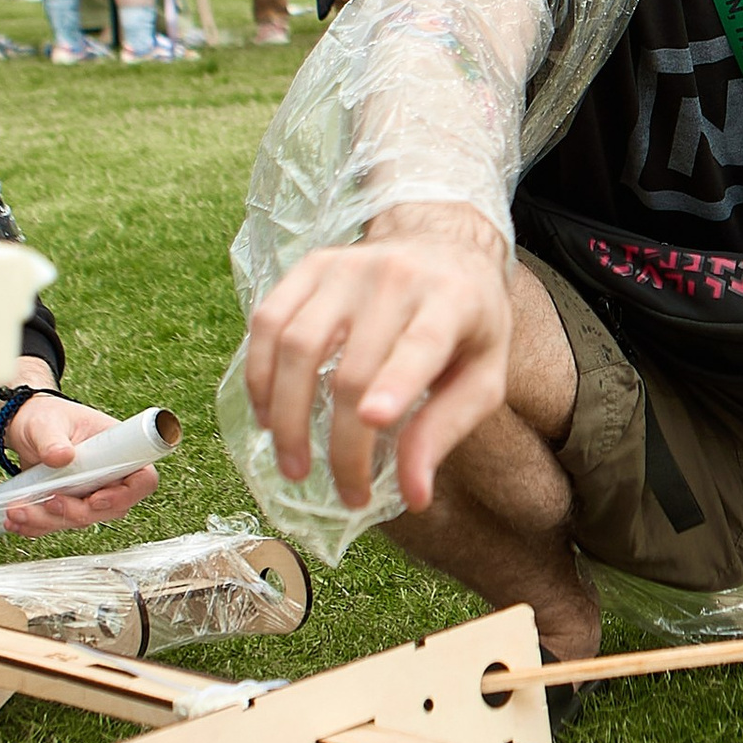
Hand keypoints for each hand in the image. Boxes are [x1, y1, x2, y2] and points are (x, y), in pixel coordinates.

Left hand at [0, 394, 164, 535]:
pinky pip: (58, 523)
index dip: (124, 495)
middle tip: (49, 502)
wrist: (24, 425)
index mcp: (118, 450)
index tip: (95, 499)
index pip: (142, 480)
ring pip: (81, 520)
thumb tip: (60, 456)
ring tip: (16, 510)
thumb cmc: (46, 416)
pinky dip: (35, 526)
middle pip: (111, 509)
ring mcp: (90, 492)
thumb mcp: (47, 423)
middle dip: (76, 512)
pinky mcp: (69, 504)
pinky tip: (15, 520)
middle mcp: (109, 475)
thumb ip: (52, 439)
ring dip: (47, 521)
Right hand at [242, 207, 511, 509]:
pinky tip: (268, 416)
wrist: (444, 246)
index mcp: (453, 302)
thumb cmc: (467, 325)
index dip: (395, 383)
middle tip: (345, 493)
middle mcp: (396, 277)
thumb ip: (446, 430)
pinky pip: (267, 322)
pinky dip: (259, 375)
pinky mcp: (311, 266)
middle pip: (353, 368)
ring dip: (287, 416)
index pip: (421, 344)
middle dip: (343, 443)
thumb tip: (413, 496)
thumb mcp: (482, 376)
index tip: (374, 420)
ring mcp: (347, 267)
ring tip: (295, 467)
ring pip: (297, 345)